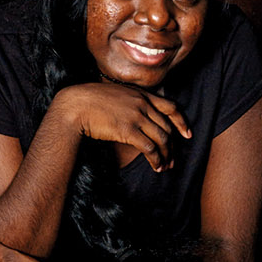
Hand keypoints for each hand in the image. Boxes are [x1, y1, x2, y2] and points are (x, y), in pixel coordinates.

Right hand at [54, 82, 189, 171]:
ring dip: (166, 155)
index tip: (187, 134)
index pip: (170, 107)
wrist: (75, 104)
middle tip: (173, 159)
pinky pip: (149, 147)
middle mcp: (142, 104)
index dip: (181, 122)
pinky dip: (155, 159)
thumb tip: (136, 117)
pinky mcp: (128, 130)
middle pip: (167, 127)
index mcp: (140, 94)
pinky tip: (155, 166)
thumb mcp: (115, 94)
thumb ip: (129, 102)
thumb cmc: (89, 101)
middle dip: (173, 146)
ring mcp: (136, 116)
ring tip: (164, 167)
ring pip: (161, 138)